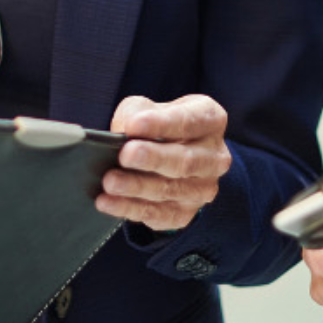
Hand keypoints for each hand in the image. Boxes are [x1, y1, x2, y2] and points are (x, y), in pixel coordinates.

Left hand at [97, 94, 231, 233]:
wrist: (165, 153)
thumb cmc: (156, 124)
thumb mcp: (148, 108)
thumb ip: (137, 113)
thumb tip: (123, 132)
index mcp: (211, 120)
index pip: (189, 122)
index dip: (162, 124)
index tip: (134, 125)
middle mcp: (214, 157)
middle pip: (185, 161)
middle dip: (153, 159)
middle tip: (125, 155)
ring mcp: (203, 188)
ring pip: (171, 190)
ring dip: (137, 187)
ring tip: (110, 182)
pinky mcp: (186, 213)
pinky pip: (159, 215)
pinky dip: (130, 209)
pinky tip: (108, 202)